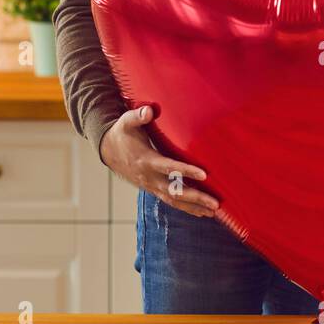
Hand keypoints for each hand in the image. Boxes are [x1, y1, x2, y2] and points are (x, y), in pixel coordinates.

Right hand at [99, 106, 219, 217]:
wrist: (108, 150)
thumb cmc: (123, 134)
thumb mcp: (127, 122)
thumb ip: (139, 116)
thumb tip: (149, 111)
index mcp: (146, 160)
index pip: (168, 167)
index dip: (186, 171)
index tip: (204, 175)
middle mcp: (149, 177)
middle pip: (174, 191)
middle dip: (196, 198)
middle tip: (215, 204)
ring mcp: (151, 185)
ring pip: (173, 200)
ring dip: (194, 207)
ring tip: (213, 212)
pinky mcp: (153, 189)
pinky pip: (170, 201)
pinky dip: (186, 208)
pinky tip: (201, 212)